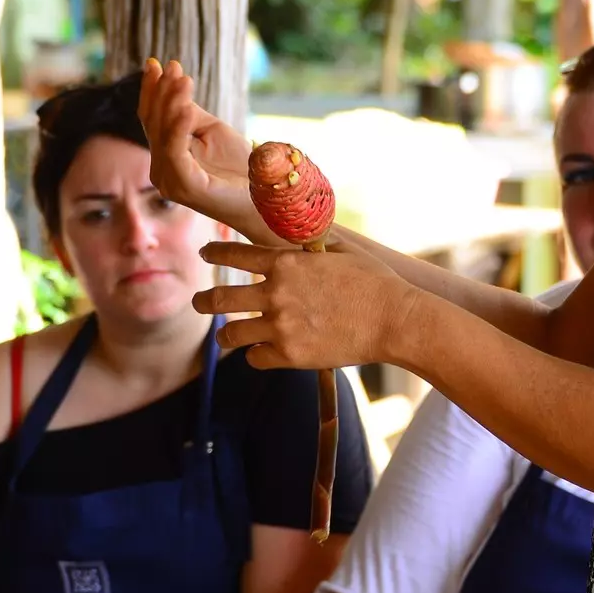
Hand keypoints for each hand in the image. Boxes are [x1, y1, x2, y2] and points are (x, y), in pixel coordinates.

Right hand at [137, 60, 260, 239]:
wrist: (265, 199)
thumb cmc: (241, 167)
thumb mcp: (212, 131)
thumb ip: (190, 114)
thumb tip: (174, 87)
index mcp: (166, 158)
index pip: (152, 120)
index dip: (152, 91)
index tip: (156, 63)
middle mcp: (161, 171)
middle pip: (154, 124)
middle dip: (162, 92)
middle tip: (172, 66)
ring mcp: (170, 181)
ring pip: (163, 135)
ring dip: (171, 103)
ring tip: (183, 79)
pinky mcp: (185, 187)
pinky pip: (175, 152)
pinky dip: (178, 129)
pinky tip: (186, 108)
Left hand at [195, 241, 415, 369]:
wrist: (395, 320)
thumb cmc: (375, 282)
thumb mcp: (342, 251)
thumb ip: (312, 245)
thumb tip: (302, 234)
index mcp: (285, 262)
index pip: (233, 255)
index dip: (214, 254)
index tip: (205, 254)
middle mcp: (276, 293)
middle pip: (218, 298)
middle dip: (202, 300)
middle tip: (198, 301)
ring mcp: (281, 325)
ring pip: (231, 334)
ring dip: (225, 335)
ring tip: (225, 336)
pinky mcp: (290, 354)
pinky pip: (255, 358)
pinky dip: (256, 355)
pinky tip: (262, 353)